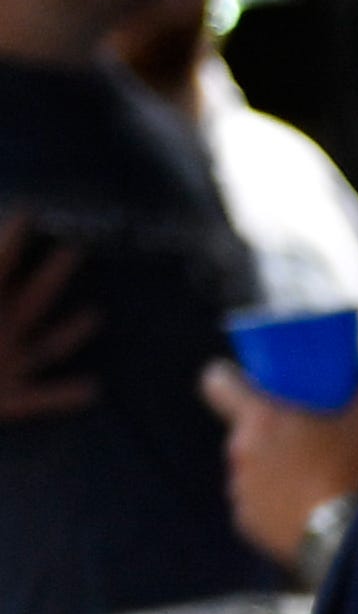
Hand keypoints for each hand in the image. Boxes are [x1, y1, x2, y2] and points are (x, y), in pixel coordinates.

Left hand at [0, 217, 95, 419]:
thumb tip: (15, 269)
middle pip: (32, 297)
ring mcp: (6, 366)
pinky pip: (43, 399)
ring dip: (69, 333)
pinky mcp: (9, 402)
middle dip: (52, 275)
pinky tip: (93, 390)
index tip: (30, 211)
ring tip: (93, 316)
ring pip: (45, 346)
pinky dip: (67, 396)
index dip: (14, 236)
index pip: (1, 262)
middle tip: (75, 249)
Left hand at [206, 359, 357, 567]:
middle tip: (307, 440)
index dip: (230, 380)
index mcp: (259, 419)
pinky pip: (256, 506)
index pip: (217, 382)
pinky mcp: (247, 523)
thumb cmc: (353, 472)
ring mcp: (240, 490)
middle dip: (270, 434)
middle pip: (244, 431)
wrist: (347, 538)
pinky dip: (276, 506)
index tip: (252, 386)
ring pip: (252, 470)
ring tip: (313, 483)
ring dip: (274, 471)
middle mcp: (240, 451)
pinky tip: (307, 511)